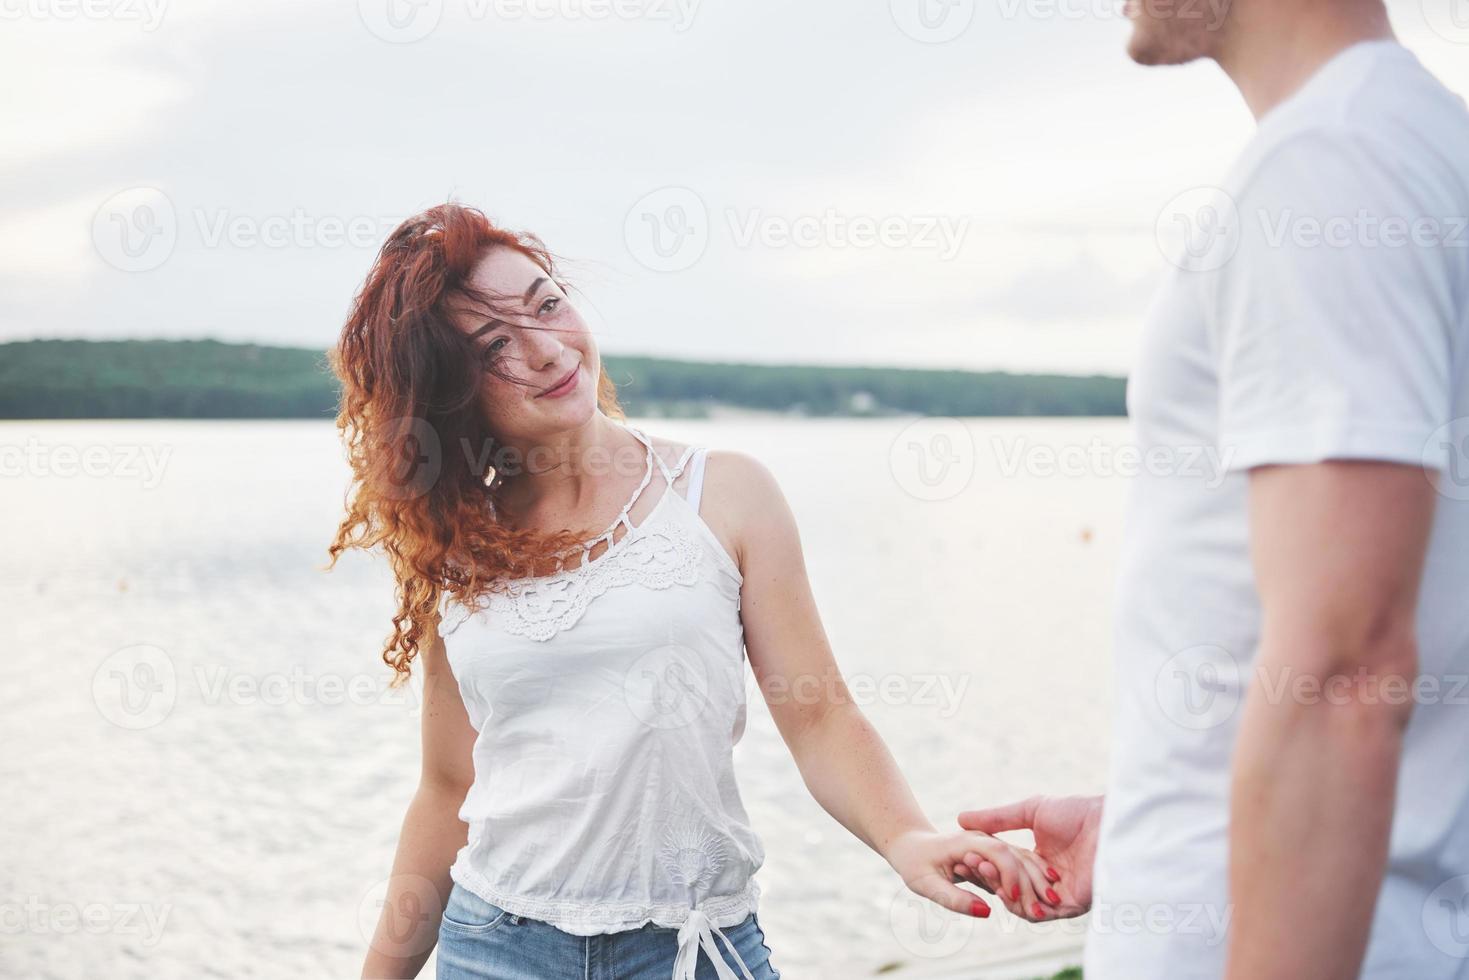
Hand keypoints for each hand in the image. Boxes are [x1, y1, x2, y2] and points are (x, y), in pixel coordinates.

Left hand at [884, 827, 1063, 920]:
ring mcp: (992, 844)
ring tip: (1054, 903)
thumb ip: (955, 899)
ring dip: (1038, 880)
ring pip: (1022, 860)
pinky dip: (1033, 878)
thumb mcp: (926, 884)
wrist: (910, 846)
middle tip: (1047, 906)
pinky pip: (1019, 864)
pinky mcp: (997, 854)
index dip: (1011, 875)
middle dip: (1032, 880)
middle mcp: (984, 839)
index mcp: (967, 841)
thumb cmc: (914, 864)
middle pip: (1016, 856)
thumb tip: (986, 912)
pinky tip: (1046, 895)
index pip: (999, 852)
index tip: (1017, 898)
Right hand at [956, 794, 1101, 919]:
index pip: (1007, 870)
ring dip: (1003, 891)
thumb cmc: (1077, 812)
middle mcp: (1048, 881)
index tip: (967, 853)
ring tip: (988, 871)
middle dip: (991, 877)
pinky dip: (1022, 904)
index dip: (987, 864)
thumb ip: (998, 818)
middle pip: (1012, 888)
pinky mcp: (1072, 905)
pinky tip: (1007, 889)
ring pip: (1024, 905)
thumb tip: (961, 818)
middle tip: (973, 863)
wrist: (1108, 821)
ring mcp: (1060, 895)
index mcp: (1040, 860)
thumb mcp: (1030, 811)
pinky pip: (1041, 914)